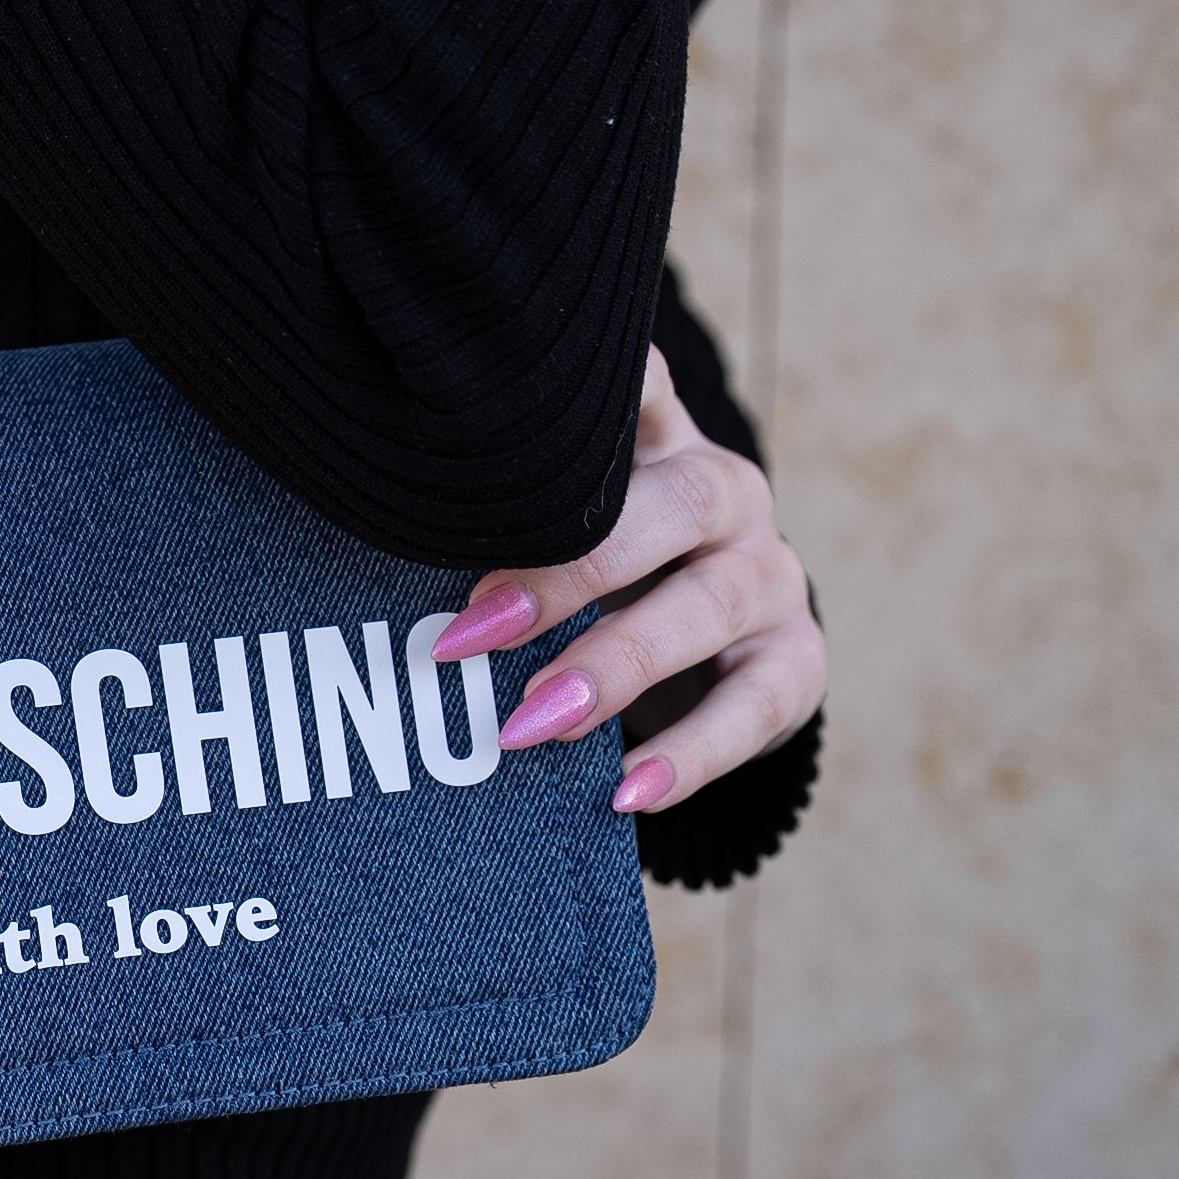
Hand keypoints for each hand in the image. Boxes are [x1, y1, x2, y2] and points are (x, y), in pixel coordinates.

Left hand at [425, 350, 826, 814]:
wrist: (717, 642)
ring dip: (613, 666)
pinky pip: (754, 707)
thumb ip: (504, 516)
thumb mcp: (562, 526)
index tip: (512, 413)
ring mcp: (769, 574)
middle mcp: (725, 491)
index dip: (600, 392)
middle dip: (570, 569)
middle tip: (473, 630)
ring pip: (707, 607)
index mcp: (659, 438)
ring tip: (528, 725)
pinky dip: (690, 756)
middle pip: (675, 504)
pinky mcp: (796, 659)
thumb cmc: (601, 568)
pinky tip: (626, 794)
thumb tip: (382, 540)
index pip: (641, 385)